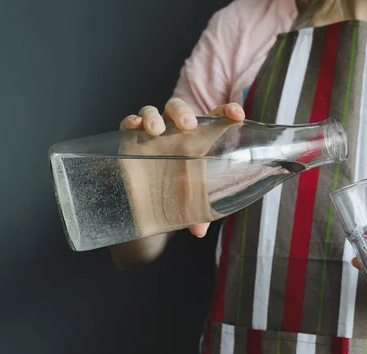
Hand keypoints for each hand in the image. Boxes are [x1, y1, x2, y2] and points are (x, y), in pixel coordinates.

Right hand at [119, 99, 245, 237]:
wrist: (145, 199)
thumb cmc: (176, 192)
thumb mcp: (189, 203)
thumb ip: (197, 215)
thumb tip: (199, 232)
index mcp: (197, 140)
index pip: (214, 118)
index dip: (227, 111)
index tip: (238, 114)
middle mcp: (174, 133)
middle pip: (178, 109)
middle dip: (183, 112)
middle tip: (188, 125)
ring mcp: (152, 135)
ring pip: (153, 111)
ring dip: (154, 116)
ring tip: (157, 130)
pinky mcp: (131, 139)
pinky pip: (128, 122)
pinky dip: (131, 121)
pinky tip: (134, 127)